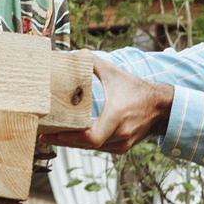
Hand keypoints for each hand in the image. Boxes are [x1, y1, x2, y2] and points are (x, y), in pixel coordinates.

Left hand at [43, 55, 172, 155]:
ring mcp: (121, 144)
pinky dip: (84, 144)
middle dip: (62, 141)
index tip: (50, 134)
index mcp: (117, 115)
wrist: (161, 108)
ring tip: (51, 136)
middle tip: (42, 135)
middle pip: (84, 145)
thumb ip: (92, 62)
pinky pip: (98, 149)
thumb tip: (72, 54)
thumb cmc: (137, 89)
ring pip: (90, 149)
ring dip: (71, 143)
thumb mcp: (114, 73)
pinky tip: (70, 138)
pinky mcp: (121, 148)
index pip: (91, 137)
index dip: (68, 138)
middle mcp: (120, 134)